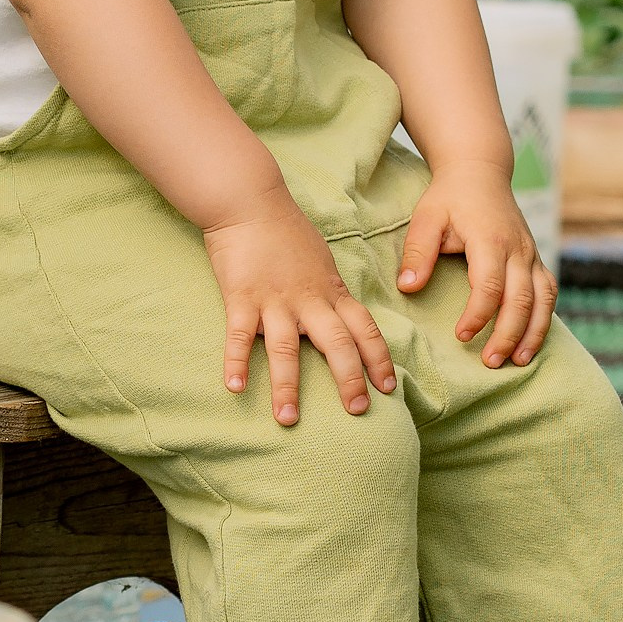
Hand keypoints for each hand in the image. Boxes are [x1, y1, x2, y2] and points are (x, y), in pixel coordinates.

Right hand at [205, 183, 398, 426]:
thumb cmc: (285, 231)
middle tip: (358, 410)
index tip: (388, 387)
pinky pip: (239, 336)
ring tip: (288, 419)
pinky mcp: (241, 298)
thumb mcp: (321, 261)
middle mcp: (309, 300)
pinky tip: (234, 388)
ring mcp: (274, 300)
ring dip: (287, 387)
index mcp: (331, 291)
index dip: (378, 358)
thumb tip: (342, 316)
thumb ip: (330, 292)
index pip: (364, 329)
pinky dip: (236, 363)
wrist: (250, 202)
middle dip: (349, 379)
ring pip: (285, 350)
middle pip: (337, 344)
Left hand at [398, 167, 554, 366]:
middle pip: (521, 299)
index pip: (490, 285)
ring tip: (518, 362)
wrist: (480, 171)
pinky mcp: (536, 259)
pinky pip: (549, 292)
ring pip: (543, 299)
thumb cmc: (449, 197)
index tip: (460, 336)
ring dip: (533, 333)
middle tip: (490, 362)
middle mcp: (517, 249)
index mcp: (490, 239)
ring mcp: (531, 254)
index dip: (478, 315)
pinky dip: (544, 318)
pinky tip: (532, 340)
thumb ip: (418, 252)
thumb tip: (408, 287)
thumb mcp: (426, 217)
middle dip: (507, 334)